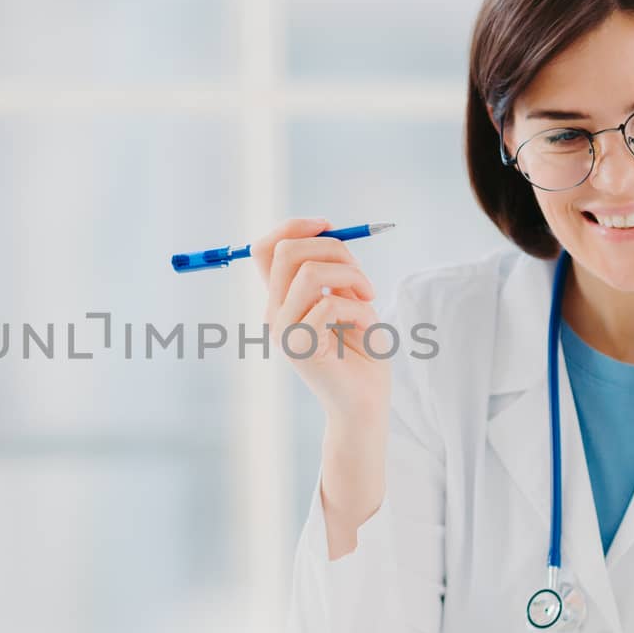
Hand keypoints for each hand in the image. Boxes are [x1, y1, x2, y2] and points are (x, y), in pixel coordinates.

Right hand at [252, 217, 390, 422]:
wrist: (365, 406)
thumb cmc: (361, 355)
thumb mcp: (348, 300)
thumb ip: (332, 273)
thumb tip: (327, 234)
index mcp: (282, 300)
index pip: (264, 249)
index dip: (294, 227)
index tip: (328, 226)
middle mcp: (274, 314)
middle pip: (285, 251)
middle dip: (333, 248)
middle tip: (360, 274)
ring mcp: (284, 331)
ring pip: (309, 273)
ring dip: (351, 276)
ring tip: (369, 298)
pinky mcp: (300, 348)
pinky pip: (330, 304)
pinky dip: (360, 308)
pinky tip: (368, 326)